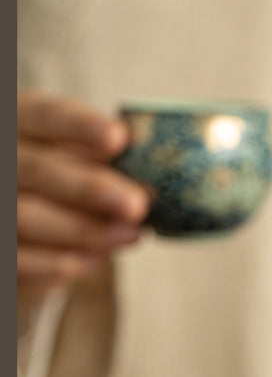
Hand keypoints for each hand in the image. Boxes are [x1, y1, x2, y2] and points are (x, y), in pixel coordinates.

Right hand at [17, 91, 149, 300]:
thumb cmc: (58, 181)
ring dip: (86, 229)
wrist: (21, 228)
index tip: (118, 138)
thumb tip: (151, 180)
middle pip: (38, 169)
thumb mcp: (72, 158)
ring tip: (132, 235)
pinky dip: (62, 260)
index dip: (79, 125)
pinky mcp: (0, 250)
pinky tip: (98, 258)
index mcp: (17, 122)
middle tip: (137, 205)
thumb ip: (101, 161)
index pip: (43, 115)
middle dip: (90, 188)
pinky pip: (23, 258)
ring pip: (29, 216)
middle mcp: (1, 160)